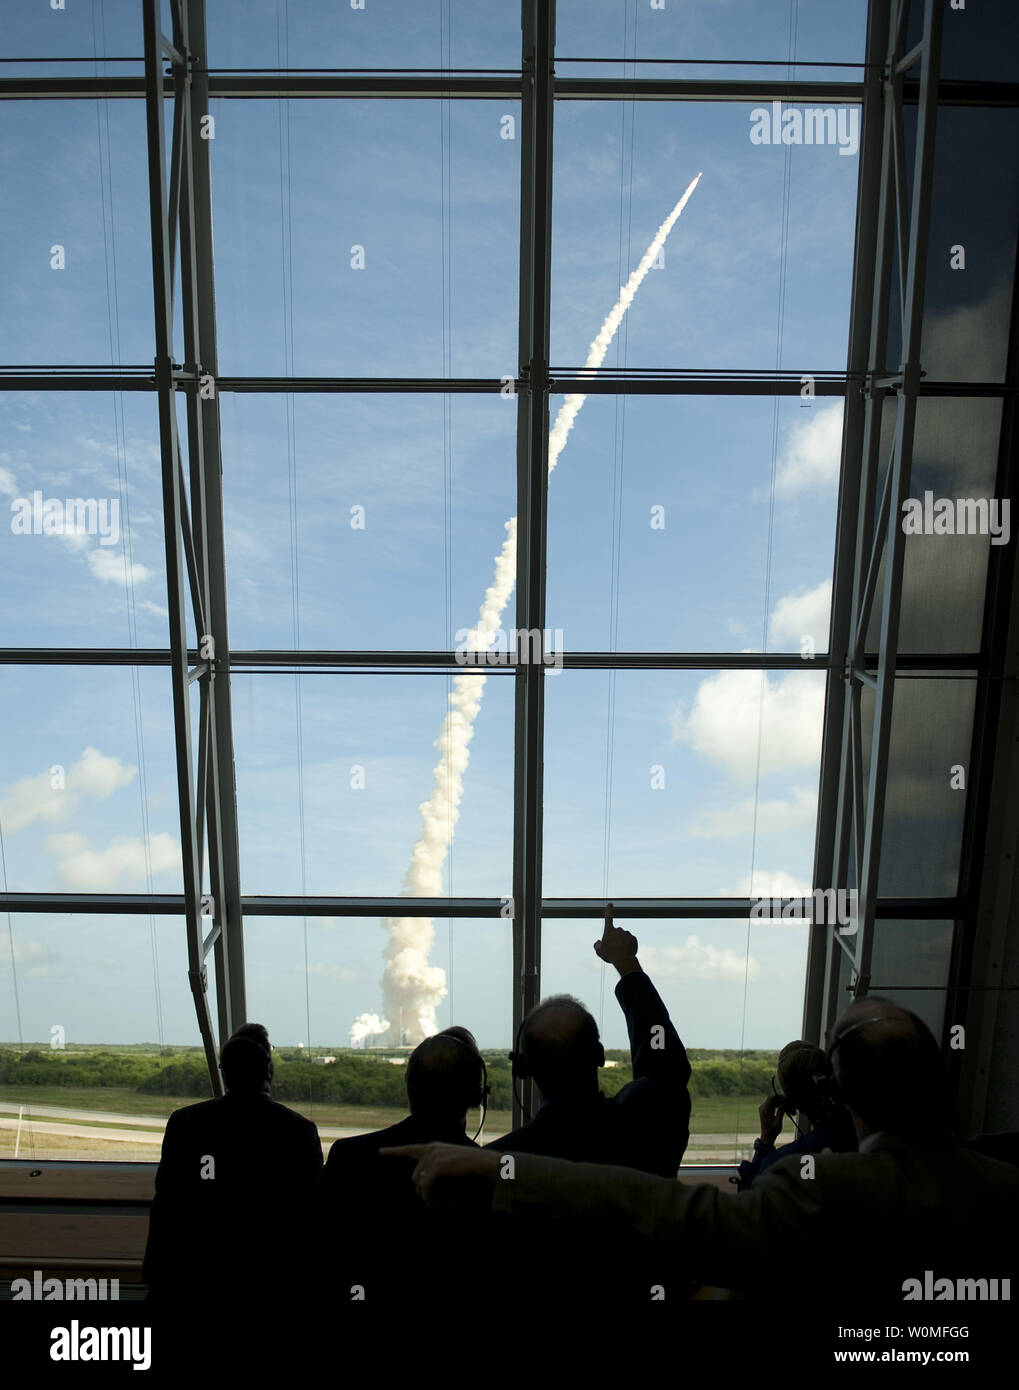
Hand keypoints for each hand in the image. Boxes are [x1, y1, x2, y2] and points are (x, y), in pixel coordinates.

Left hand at [380, 1142, 500, 1207]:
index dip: (394, 1151)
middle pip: (415, 1177)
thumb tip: (419, 1187)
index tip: (380, 1152)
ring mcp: (434, 1156)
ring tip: (437, 1205)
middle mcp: (431, 1149)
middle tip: (433, 1204)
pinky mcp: (437, 1166)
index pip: (410, 1149)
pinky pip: (426, 1186)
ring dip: (428, 1197)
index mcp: (434, 1147)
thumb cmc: (471, 1169)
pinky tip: (436, 1204)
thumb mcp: (451, 1169)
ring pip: (420, 1183)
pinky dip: (430, 1198)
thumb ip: (434, 1172)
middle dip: (422, 1192)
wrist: (486, 1164)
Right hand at [593, 901, 640, 975]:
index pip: (608, 918)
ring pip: (624, 937)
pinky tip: (627, 952)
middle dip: (616, 939)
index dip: (608, 910)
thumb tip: (598, 942)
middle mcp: (619, 930)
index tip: (610, 904)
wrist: (624, 960)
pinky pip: (630, 941)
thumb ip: (597, 945)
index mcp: (609, 931)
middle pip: (616, 933)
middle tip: (614, 949)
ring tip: (621, 952)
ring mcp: (627, 933)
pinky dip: (628, 946)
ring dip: (622, 943)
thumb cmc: (610, 955)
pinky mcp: (634, 938)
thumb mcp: (599, 951)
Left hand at [758, 1095, 783, 1146]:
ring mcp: (763, 1109)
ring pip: (772, 1102)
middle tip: (788, 1103)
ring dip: (780, 1103)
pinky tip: (784, 1109)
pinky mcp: (765, 1111)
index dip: (779, 1097)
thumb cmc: (772, 1131)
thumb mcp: (778, 1122)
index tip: (786, 1098)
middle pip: (772, 1099)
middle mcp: (763, 1108)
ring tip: (787, 1107)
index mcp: (765, 1109)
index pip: (771, 1098)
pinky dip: (777, 1106)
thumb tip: (784, 1105)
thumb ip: (781, 1112)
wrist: (767, 1137)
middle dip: (780, 1100)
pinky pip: (771, 1106)